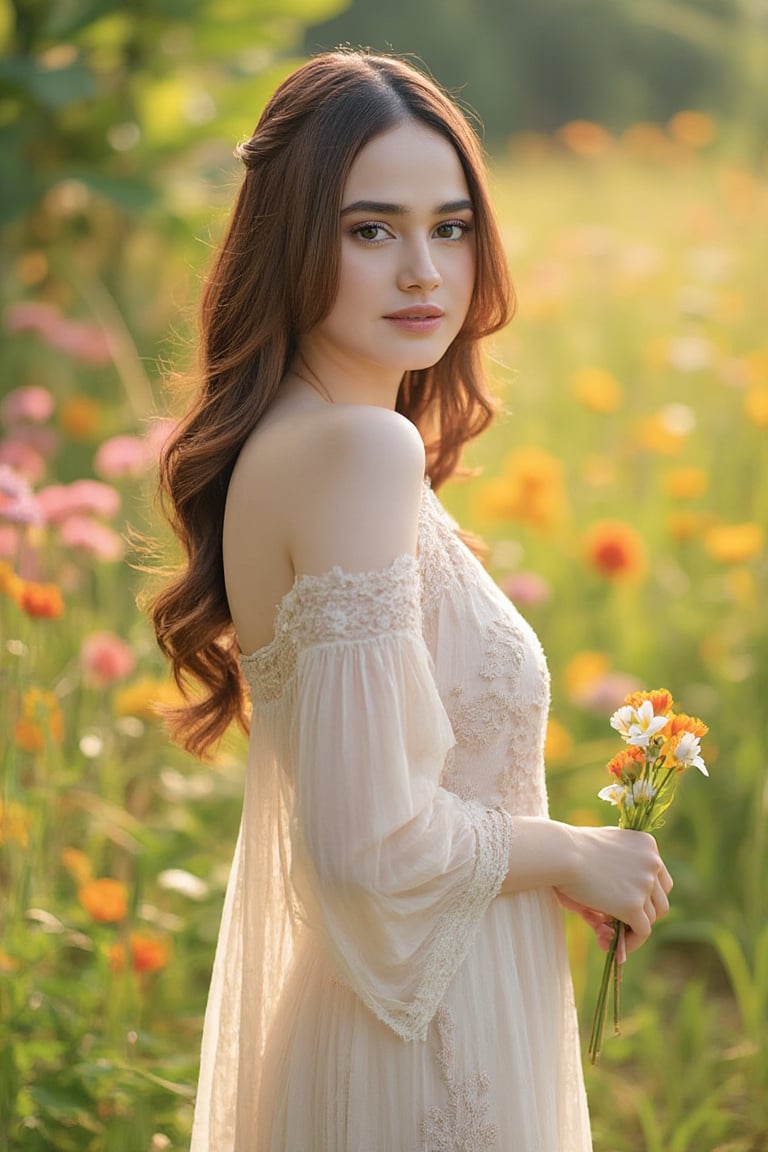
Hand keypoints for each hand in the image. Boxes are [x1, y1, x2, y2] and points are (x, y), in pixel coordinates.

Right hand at [557, 826, 672, 951]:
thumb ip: (613, 880)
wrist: (560, 853)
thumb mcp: (599, 858)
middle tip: (620, 923)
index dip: (648, 897)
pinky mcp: (633, 905)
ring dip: (631, 927)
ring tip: (607, 931)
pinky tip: (612, 945)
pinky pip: (642, 932)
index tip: (632, 906)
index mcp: (647, 844)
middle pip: (660, 901)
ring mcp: (645, 884)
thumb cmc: (570, 849)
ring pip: (650, 918)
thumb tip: (614, 915)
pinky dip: (630, 942)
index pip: (661, 880)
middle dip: (642, 914)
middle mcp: (652, 863)